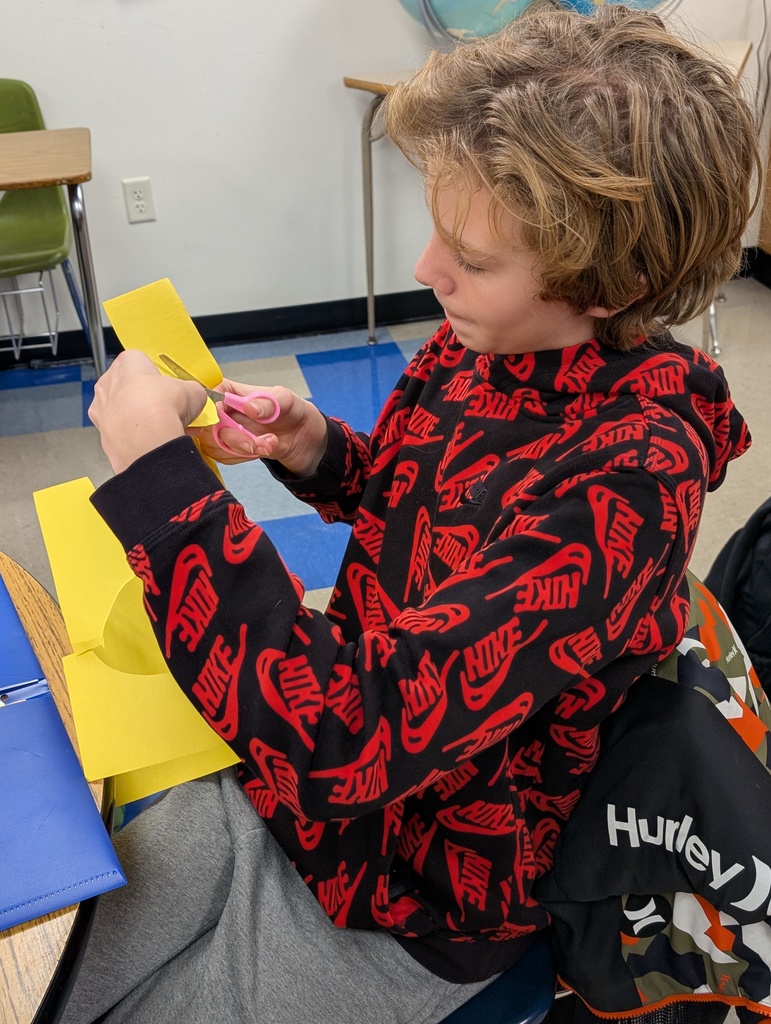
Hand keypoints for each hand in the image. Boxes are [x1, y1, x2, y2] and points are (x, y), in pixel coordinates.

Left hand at [89, 350, 206, 473]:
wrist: (146, 439)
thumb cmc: (164, 405)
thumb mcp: (193, 392)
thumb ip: (191, 391)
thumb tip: (194, 396)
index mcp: (128, 361)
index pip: (141, 362)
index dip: (156, 377)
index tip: (168, 389)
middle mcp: (108, 380)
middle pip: (128, 386)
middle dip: (144, 398)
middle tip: (165, 411)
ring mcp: (100, 407)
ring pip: (121, 409)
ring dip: (136, 418)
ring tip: (158, 430)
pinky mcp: (100, 431)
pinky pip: (118, 431)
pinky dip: (131, 436)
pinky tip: (148, 442)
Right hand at [190, 380, 328, 477]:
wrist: (303, 436)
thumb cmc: (293, 410)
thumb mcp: (286, 400)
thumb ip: (269, 402)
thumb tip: (249, 408)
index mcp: (230, 391)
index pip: (206, 397)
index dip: (211, 411)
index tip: (228, 424)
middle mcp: (222, 410)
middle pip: (206, 425)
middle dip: (231, 438)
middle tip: (255, 444)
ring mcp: (224, 430)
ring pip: (213, 444)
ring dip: (241, 450)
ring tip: (268, 444)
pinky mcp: (229, 447)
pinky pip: (223, 456)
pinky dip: (243, 457)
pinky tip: (262, 450)